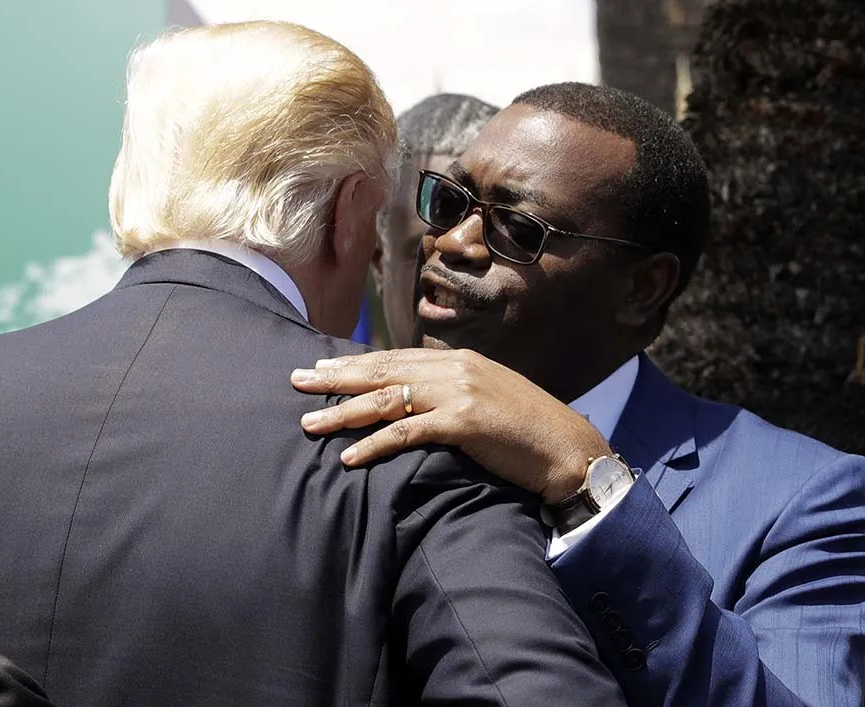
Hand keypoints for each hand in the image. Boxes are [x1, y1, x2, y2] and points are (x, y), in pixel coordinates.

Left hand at [291, 348, 611, 502]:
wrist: (567, 448)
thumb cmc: (527, 430)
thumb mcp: (486, 399)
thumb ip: (452, 393)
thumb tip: (416, 402)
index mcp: (457, 361)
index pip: (394, 359)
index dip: (354, 363)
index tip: (321, 367)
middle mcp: (454, 369)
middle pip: (381, 371)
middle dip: (335, 378)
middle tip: (297, 380)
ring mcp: (459, 393)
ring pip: (386, 399)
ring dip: (343, 411)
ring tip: (308, 422)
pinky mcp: (464, 422)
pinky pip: (406, 432)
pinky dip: (374, 444)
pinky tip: (348, 455)